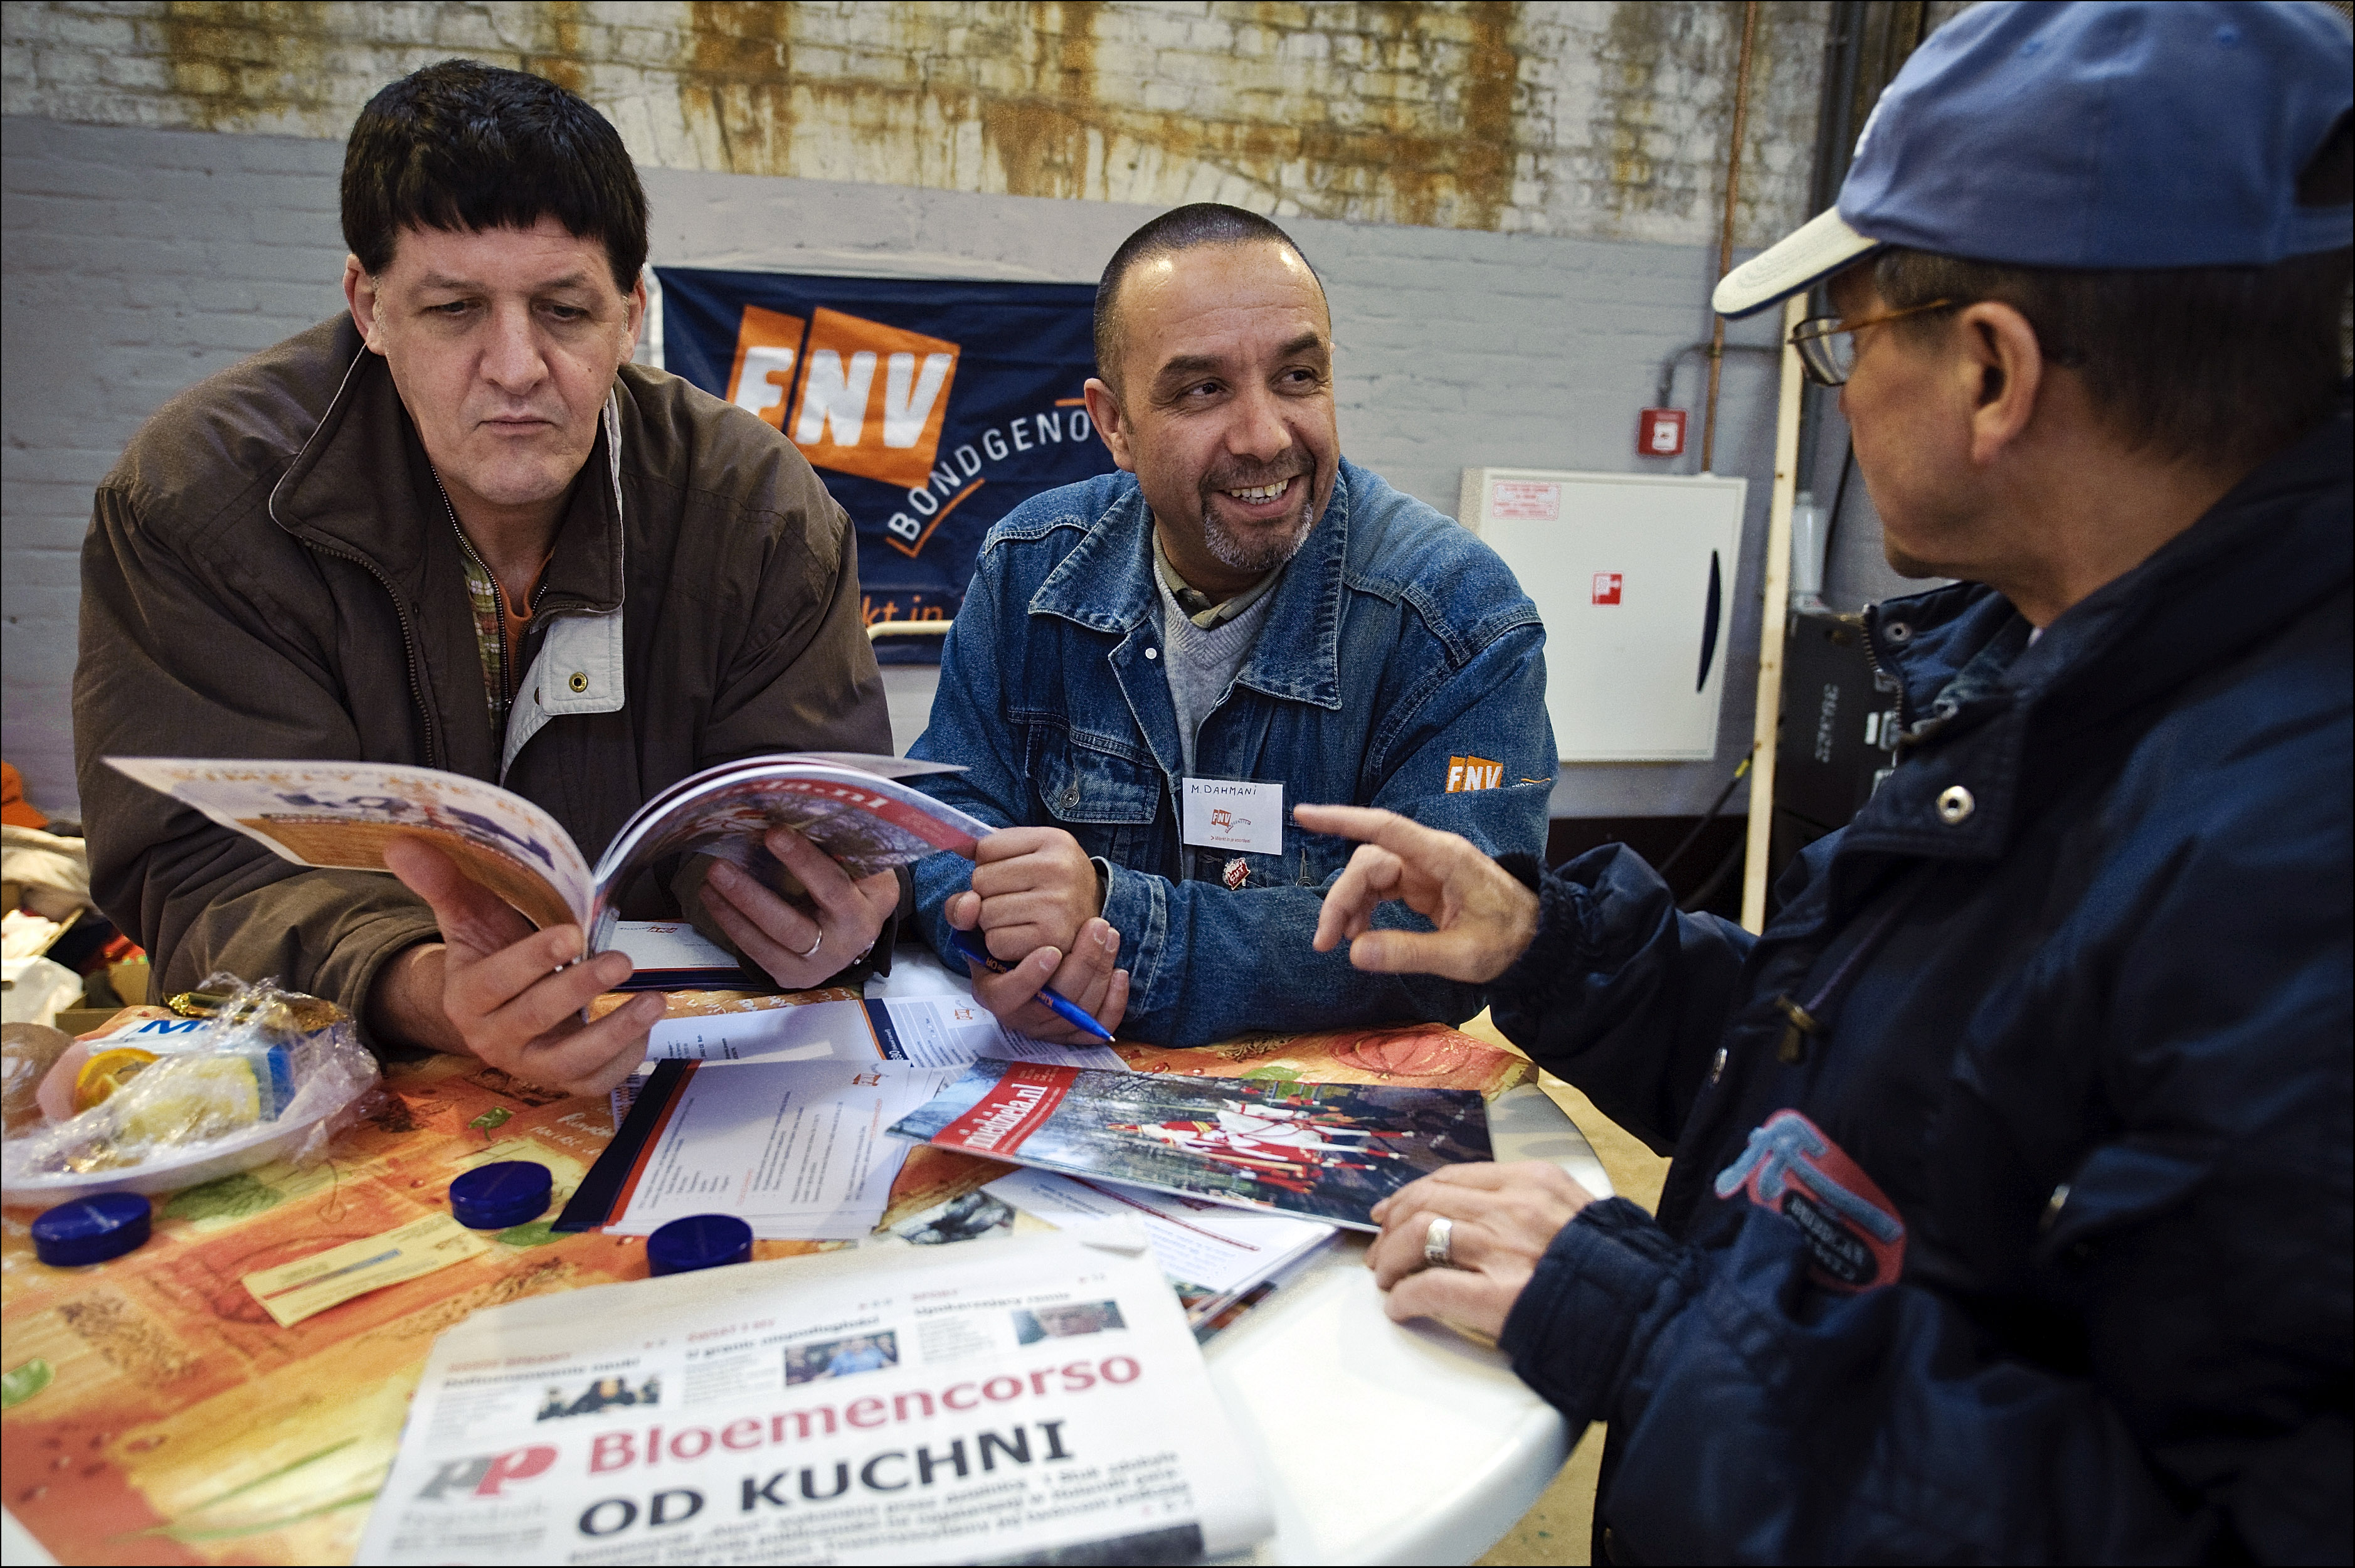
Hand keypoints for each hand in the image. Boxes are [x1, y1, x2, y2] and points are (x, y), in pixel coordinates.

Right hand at [373, 838, 660, 1095]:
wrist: (497, 1008)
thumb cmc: (490, 952)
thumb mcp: (467, 915)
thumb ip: (441, 882)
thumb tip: (400, 844)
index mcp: (467, 998)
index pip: (498, 981)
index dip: (534, 959)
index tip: (571, 933)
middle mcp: (494, 1039)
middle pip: (536, 1018)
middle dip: (579, 988)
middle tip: (621, 959)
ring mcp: (530, 1065)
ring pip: (569, 1061)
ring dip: (614, 1033)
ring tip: (652, 1001)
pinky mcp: (563, 1082)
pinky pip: (594, 1082)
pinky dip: (624, 1060)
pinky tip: (646, 1026)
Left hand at [699, 824, 899, 988]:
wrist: (858, 931)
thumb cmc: (857, 885)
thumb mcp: (862, 865)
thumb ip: (838, 846)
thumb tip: (794, 809)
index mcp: (864, 911)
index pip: (832, 887)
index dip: (802, 860)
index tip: (772, 833)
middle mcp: (842, 946)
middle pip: (792, 925)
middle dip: (752, 897)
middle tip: (719, 866)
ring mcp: (816, 967)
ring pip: (768, 943)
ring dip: (732, 912)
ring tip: (707, 882)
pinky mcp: (791, 976)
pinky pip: (756, 954)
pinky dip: (732, 926)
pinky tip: (712, 900)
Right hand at [946, 893, 1129, 1043]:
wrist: (1025, 948)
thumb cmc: (1000, 933)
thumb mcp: (976, 922)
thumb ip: (964, 912)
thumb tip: (970, 905)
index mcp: (993, 993)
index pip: (1006, 998)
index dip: (1029, 978)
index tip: (1050, 950)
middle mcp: (1022, 1015)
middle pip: (1053, 1006)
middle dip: (1082, 964)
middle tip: (1098, 925)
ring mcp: (1050, 1026)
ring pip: (1081, 1011)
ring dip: (1100, 971)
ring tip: (1110, 934)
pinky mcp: (1077, 1029)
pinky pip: (1099, 1025)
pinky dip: (1114, 1002)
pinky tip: (1120, 973)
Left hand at [957, 827, 1101, 961]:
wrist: (1095, 918)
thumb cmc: (1052, 884)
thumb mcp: (1027, 857)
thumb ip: (984, 859)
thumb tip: (962, 885)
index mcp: (1052, 839)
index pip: (985, 847)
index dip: (988, 864)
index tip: (1012, 872)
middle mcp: (1058, 868)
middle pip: (980, 881)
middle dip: (987, 894)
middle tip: (1016, 898)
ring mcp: (1057, 905)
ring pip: (984, 915)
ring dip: (992, 922)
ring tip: (1020, 917)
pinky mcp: (1052, 939)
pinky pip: (996, 942)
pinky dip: (1001, 944)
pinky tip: (1022, 936)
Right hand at [1295, 804, 1539, 982]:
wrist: (1540, 939)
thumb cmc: (1510, 941)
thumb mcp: (1464, 956)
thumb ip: (1410, 952)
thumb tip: (1355, 953)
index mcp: (1444, 858)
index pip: (1385, 828)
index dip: (1342, 819)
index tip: (1303, 815)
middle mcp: (1430, 856)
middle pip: (1368, 862)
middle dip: (1341, 898)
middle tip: (1324, 941)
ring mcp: (1426, 870)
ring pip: (1371, 876)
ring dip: (1350, 905)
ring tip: (1338, 943)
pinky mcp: (1424, 886)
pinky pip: (1382, 889)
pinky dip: (1365, 910)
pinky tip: (1361, 937)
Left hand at [1366, 1162, 1596, 1340]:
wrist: (1646, 1316)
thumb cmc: (1614, 1272)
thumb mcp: (1577, 1213)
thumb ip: (1532, 1205)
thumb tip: (1480, 1214)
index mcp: (1535, 1182)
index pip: (1453, 1177)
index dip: (1412, 1194)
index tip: (1392, 1211)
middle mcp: (1515, 1208)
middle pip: (1427, 1200)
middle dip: (1392, 1225)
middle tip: (1379, 1250)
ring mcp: (1505, 1250)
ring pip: (1418, 1235)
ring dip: (1391, 1258)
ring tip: (1386, 1278)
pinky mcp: (1498, 1296)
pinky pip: (1430, 1287)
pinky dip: (1405, 1297)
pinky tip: (1400, 1307)